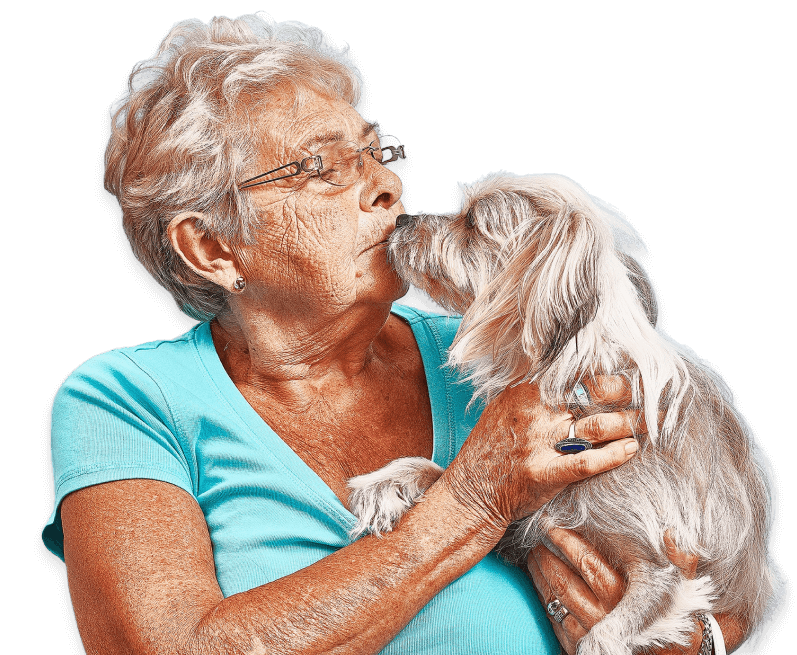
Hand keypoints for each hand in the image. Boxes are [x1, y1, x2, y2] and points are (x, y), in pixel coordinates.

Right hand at [441, 375, 642, 528]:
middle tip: (655, 394)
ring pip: (596, 426)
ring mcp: (538, 443)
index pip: (576, 372)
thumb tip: (570, 375)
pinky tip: (632, 449)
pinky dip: (613, 455)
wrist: (471, 492)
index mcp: (526, 392)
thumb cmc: (491, 450)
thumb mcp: (505, 408)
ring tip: (655, 422)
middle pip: (592, 394)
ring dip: (631, 423)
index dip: (610, 370)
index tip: (635, 369)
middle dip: (629, 393)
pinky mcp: (544, 474)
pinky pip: (586, 462)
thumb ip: (536, 392)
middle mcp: (534, 413)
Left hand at [527, 528, 745, 653]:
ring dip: (539, 575)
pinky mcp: (578, 648)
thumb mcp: (683, 588)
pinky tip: (540, 583)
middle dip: (545, 555)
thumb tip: (669, 533)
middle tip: (536, 539)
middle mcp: (604, 616)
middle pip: (563, 578)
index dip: (564, 540)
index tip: (549, 525)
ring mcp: (588, 634)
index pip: (586, 560)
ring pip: (554, 598)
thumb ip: (680, 560)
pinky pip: (553, 619)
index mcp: (625, 597)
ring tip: (534, 556)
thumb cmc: (674, 618)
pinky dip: (543, 598)